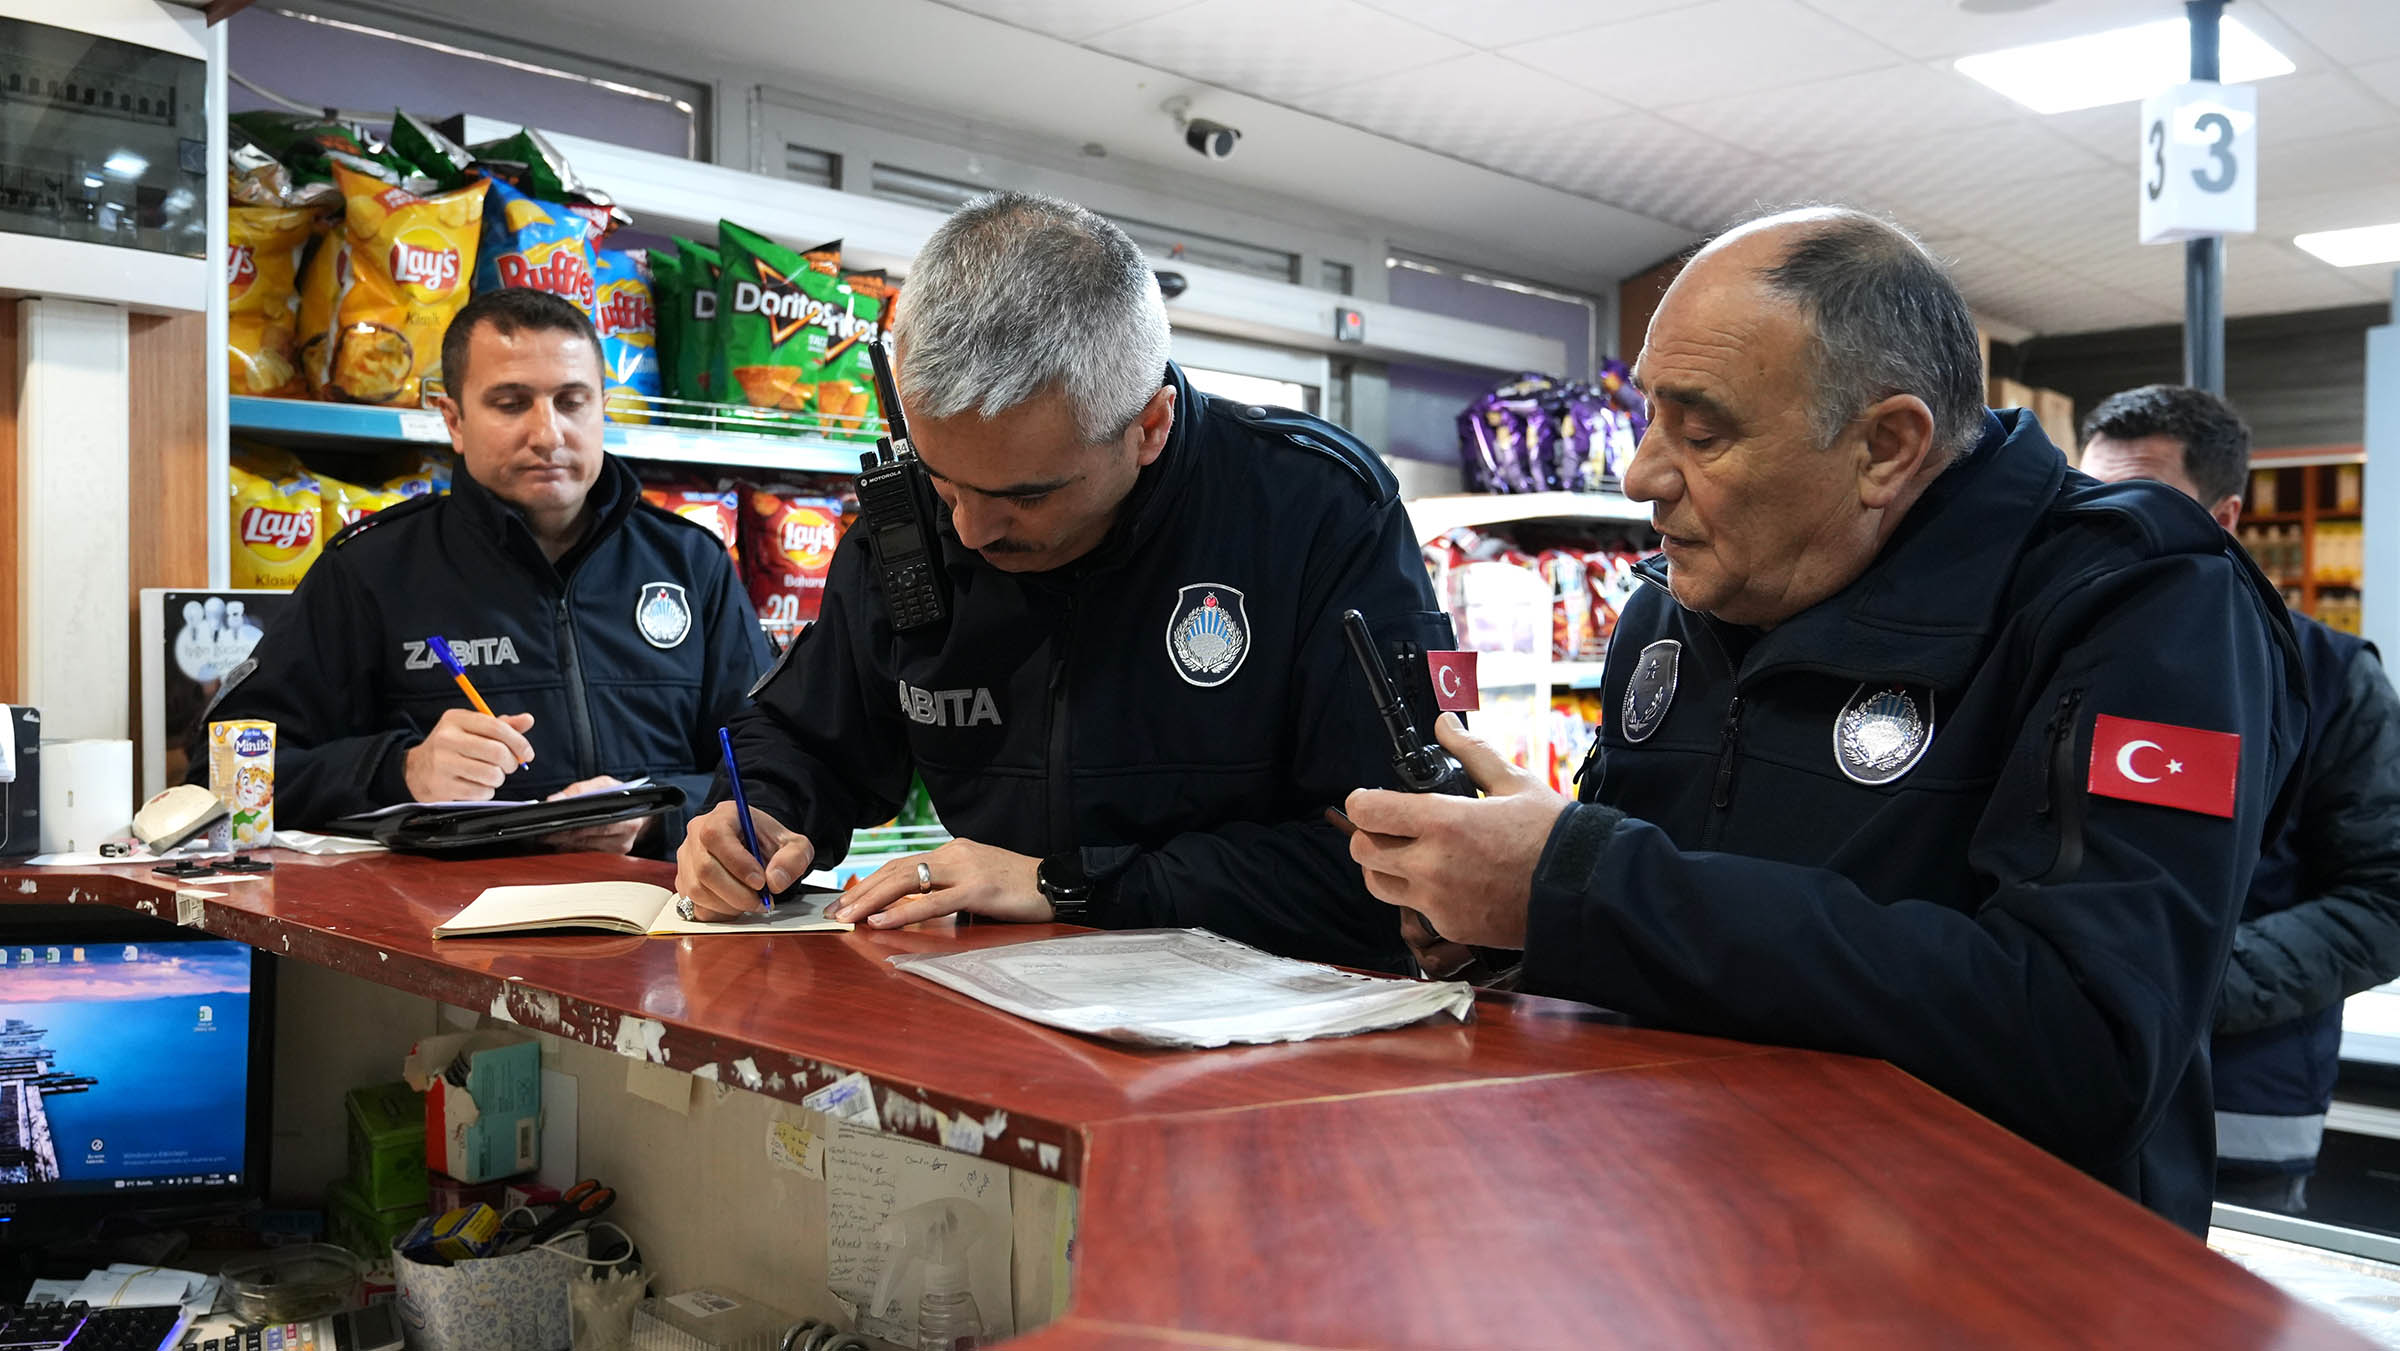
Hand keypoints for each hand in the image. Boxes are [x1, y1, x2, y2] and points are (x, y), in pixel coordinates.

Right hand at [404, 708, 534, 801]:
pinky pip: (480, 792)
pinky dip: (486, 791)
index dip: (519, 742)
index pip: (497, 727)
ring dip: (499, 778)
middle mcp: (447, 739)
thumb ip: (502, 725)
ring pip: (491, 774)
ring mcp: (443, 763)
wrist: (416, 769)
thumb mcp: (472, 729)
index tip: (527, 753)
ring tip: (491, 775)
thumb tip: (527, 720)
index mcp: (456, 719)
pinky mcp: (442, 786)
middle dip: (511, 763)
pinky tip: (477, 784)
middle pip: (497, 752)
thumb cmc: (452, 747)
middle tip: (509, 766)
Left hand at [538, 776, 650, 855]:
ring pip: (584, 848)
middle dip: (563, 835)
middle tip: (544, 832)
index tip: (554, 822)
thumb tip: (554, 800)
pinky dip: (571, 846)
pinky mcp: (612, 856)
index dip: (575, 824)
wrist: (637, 809)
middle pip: (588, 838)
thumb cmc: (619, 795)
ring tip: (547, 835)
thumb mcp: (604, 785)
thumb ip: (579, 790)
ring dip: (564, 842)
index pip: (598, 824)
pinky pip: (585, 853)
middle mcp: (626, 836)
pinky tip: (560, 841)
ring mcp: (619, 848)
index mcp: (630, 818)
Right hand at [676, 799, 812, 919]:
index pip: (716, 835)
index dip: (737, 863)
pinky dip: (718, 912)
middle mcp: (697, 833)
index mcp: (723, 815)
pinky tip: (736, 905)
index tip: (760, 882)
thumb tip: (775, 881)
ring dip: (728, 904)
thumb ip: (793, 859)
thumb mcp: (795, 845)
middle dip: (737, 893)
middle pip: (705, 869)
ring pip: (697, 890)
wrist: (757, 849)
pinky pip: (694, 905)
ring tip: (751, 902)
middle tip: (761, 901)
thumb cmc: (770, 844)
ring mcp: (686, 858)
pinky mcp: (683, 881)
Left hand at [830, 839, 1044, 928]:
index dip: (871, 882)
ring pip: (906, 881)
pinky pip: (931, 902)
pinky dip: (901, 912)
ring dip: (871, 900)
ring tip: (847, 916)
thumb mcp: (979, 883)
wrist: (1058, 883)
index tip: (848, 901)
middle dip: (861, 890)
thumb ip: (950, 889)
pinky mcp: (977, 889)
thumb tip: (919, 907)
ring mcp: (966, 869)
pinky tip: (880, 922)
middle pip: (896, 869)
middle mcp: (955, 854)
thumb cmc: (1021, 889)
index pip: (903, 864)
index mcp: (954, 851)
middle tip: (834, 911)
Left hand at [1344, 714, 1570, 949]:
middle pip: (1362, 850)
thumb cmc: (1554, 836)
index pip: (1367, 811)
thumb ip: (1472, 754)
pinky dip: (1418, 894)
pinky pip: (1414, 909)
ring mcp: (1439, 902)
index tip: (1370, 798)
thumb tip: (1446, 725)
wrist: (1586, 891)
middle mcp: (1432, 866)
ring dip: (1384, 866)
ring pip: (1378, 884)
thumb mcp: (1515, 783)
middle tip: (1391, 825)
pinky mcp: (1451, 927)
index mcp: (1444, 822)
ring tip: (1411, 853)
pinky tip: (1446, 878)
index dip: (1362, 801)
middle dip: (1370, 833)